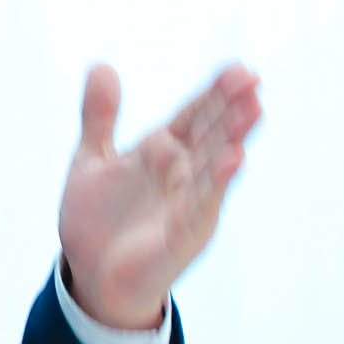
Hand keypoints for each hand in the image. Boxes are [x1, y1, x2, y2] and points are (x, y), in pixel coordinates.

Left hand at [57, 63, 262, 328]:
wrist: (89, 277)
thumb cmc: (98, 220)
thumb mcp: (91, 160)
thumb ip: (99, 116)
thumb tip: (101, 65)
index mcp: (163, 151)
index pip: (194, 116)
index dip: (213, 94)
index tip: (237, 68)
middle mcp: (183, 174)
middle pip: (211, 134)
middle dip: (230, 107)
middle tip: (251, 78)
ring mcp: (187, 204)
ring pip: (214, 165)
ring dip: (233, 137)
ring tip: (254, 108)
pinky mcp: (181, 234)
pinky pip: (202, 205)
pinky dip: (217, 182)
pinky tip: (235, 158)